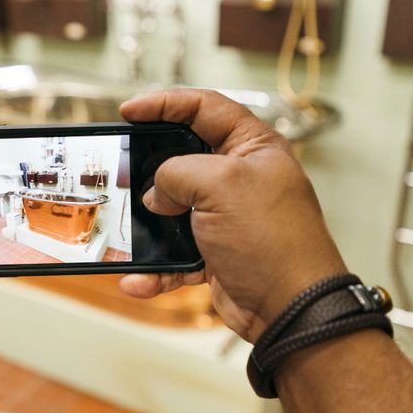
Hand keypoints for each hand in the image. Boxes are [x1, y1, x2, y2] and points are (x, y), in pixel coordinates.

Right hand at [118, 89, 346, 342]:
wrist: (289, 308)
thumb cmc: (274, 242)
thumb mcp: (221, 186)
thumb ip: (178, 173)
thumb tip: (156, 190)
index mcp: (253, 148)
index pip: (204, 107)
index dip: (164, 104)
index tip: (130, 111)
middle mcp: (240, 178)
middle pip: (182, 158)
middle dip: (150, 168)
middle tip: (123, 168)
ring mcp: (226, 216)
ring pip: (173, 208)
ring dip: (148, 224)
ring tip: (129, 227)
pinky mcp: (214, 252)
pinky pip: (174, 254)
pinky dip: (155, 269)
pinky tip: (139, 278)